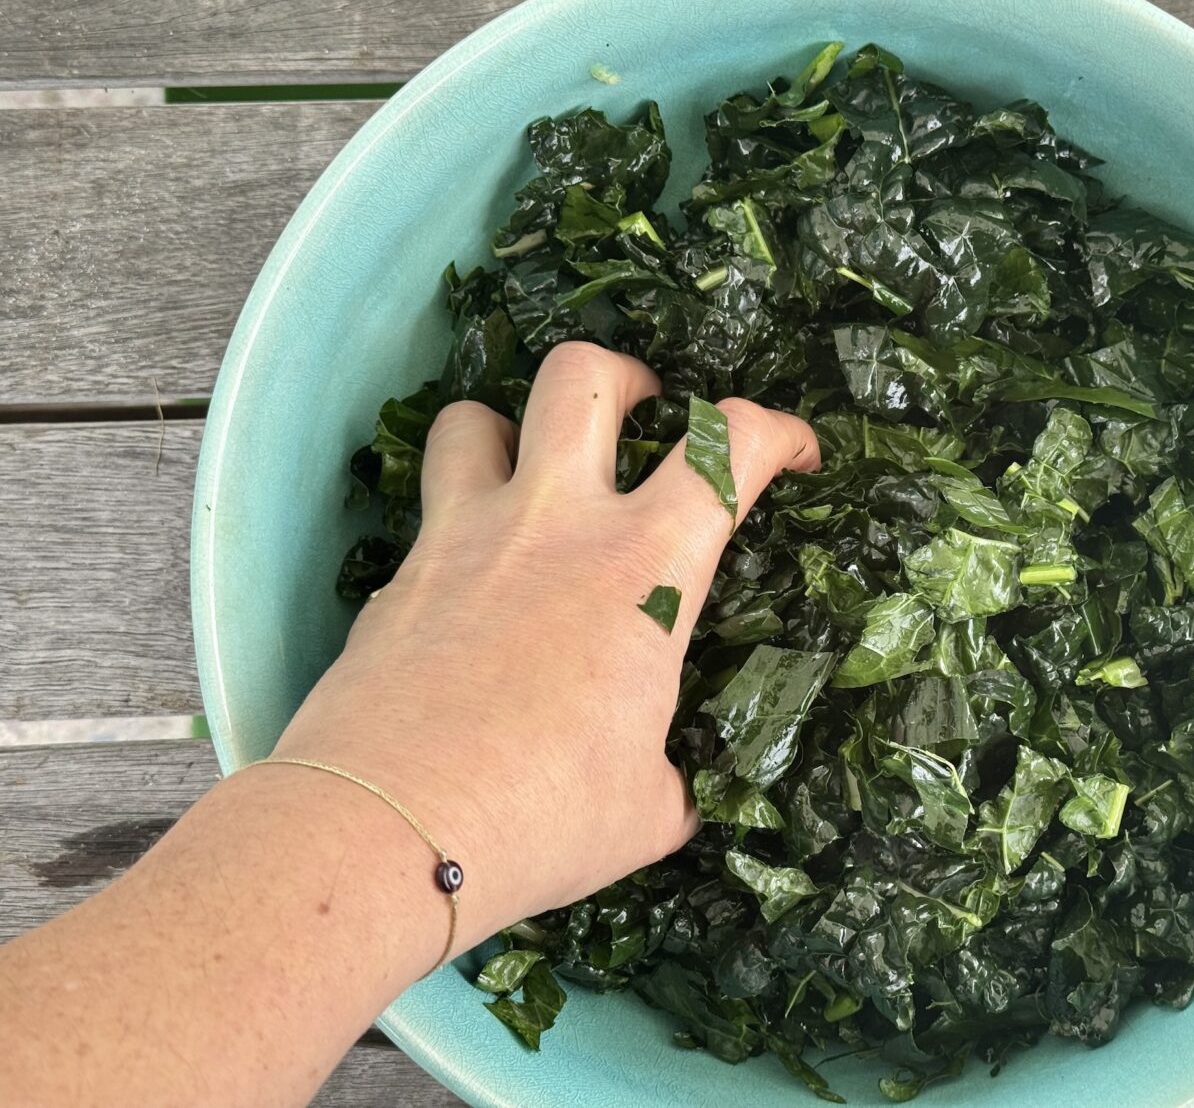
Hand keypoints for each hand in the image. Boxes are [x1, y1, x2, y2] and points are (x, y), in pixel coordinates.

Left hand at [273, 342, 819, 949]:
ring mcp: (463, 538)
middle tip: (643, 417)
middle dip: (627, 379)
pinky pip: (429, 511)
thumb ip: (671, 772)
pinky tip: (471, 585)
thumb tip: (667, 783)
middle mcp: (553, 523)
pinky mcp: (398, 577)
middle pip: (584, 377)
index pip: (730, 450)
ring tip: (533, 473)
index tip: (794, 453)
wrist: (385, 829)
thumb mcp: (649, 807)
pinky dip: (459, 523)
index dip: (776, 430)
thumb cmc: (542, 816)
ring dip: (513, 429)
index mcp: (645, 568)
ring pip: (475, 417)